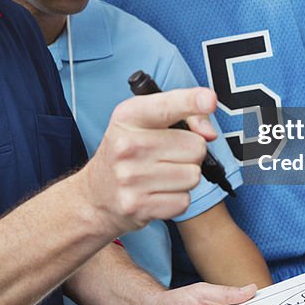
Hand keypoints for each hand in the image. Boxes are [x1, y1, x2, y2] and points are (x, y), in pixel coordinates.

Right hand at [82, 87, 218, 233]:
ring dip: (185, 177)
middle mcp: (127, 145)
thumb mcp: (145, 123)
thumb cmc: (127, 153)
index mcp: (128, 116)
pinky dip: (177, 199)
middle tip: (167, 156)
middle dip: (190, 153)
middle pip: (195, 146)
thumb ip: (184, 116)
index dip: (192, 101)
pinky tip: (157, 193)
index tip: (210, 99)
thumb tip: (209, 134)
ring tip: (162, 175)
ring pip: (193, 175)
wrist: (95, 194)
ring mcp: (130, 177)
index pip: (167, 106)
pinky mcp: (137, 205)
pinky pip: (184, 200)